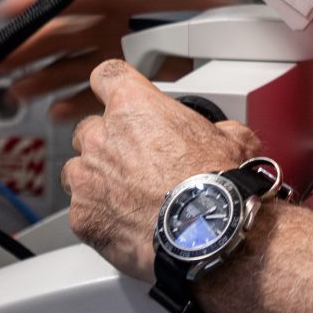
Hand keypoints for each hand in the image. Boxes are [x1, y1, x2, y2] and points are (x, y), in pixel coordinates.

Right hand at [0, 0, 226, 121]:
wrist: (254, 58)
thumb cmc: (232, 24)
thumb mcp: (199, 14)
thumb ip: (160, 15)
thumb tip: (133, 24)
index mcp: (137, 6)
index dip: (46, 2)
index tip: (11, 9)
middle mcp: (124, 28)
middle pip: (68, 34)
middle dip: (30, 45)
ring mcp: (126, 54)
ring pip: (74, 64)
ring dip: (43, 76)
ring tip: (15, 88)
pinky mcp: (133, 81)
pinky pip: (94, 91)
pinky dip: (74, 101)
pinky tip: (56, 109)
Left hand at [63, 60, 261, 280]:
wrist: (206, 235)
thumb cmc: (215, 187)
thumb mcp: (234, 139)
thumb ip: (216, 127)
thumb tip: (225, 134)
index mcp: (135, 107)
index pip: (107, 77)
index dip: (112, 86)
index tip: (116, 95)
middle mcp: (103, 137)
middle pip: (89, 128)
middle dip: (108, 142)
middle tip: (136, 161)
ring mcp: (87, 177)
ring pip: (78, 171)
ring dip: (98, 179)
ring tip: (130, 198)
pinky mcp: (82, 215)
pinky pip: (82, 210)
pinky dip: (100, 216)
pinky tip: (127, 224)